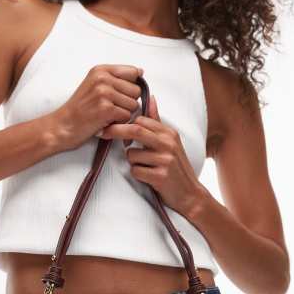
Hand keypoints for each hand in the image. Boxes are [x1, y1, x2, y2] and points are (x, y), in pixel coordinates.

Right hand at [50, 64, 143, 149]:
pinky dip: (119, 122)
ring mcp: (104, 93)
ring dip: (124, 113)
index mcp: (101, 70)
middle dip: (128, 102)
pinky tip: (107, 121)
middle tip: (112, 107)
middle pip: (136, 90)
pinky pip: (127, 116)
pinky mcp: (106, 109)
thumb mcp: (94, 84)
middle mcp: (103, 78)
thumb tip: (140, 72)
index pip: (133, 72)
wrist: (64, 125)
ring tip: (108, 114)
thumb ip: (116, 78)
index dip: (132, 86)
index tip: (121, 94)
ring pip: (133, 105)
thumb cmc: (80, 108)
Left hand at [100, 94, 205, 216]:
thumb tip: (151, 98)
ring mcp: (165, 160)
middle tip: (102, 133)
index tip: (110, 125)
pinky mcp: (160, 176)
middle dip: (116, 131)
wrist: (190, 194)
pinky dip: (137, 175)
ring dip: (132, 162)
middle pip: (135, 131)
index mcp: (169, 133)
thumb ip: (157, 122)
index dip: (123, 122)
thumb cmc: (176, 168)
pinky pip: (136, 171)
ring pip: (132, 155)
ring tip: (146, 168)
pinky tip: (149, 178)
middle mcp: (168, 144)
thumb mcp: (170, 142)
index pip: (141, 120)